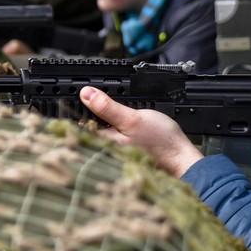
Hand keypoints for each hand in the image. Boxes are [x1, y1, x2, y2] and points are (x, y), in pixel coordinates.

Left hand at [79, 87, 202, 176]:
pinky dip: (110, 129)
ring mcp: (114, 153)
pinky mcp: (123, 152)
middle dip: (86, 117)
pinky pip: (109, 138)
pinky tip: (116, 123)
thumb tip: (85, 94)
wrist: (179, 156)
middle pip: (86, 132)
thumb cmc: (160, 141)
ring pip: (98, 134)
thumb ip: (107, 107)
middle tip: (88, 101)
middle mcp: (105, 151)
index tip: (70, 100)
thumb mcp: (132, 118)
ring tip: (101, 110)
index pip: (78, 128)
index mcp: (103, 144)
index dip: (73, 112)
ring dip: (98, 122)